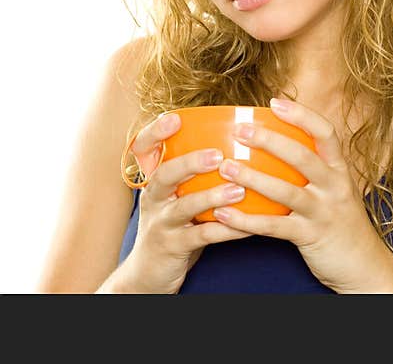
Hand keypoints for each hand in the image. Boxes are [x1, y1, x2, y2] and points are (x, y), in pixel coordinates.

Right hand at [125, 113, 252, 293]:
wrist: (148, 274)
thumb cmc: (172, 228)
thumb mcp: (174, 199)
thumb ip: (193, 176)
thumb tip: (235, 147)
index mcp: (153, 181)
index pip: (144, 149)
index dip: (156, 132)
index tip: (175, 118)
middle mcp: (153, 198)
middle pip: (164, 174)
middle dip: (190, 163)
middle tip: (218, 155)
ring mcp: (161, 223)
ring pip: (183, 207)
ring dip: (212, 197)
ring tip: (238, 190)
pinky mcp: (172, 247)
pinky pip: (201, 237)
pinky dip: (226, 230)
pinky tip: (248, 226)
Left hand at [211, 97, 392, 292]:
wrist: (364, 267)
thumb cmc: (338, 220)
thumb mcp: (333, 189)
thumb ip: (311, 168)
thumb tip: (271, 141)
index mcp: (339, 170)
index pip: (326, 133)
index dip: (302, 115)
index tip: (274, 102)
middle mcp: (335, 187)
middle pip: (303, 157)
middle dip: (270, 141)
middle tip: (240, 131)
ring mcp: (324, 212)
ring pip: (286, 192)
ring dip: (253, 178)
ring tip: (225, 168)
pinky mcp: (311, 237)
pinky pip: (275, 227)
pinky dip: (246, 220)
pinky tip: (222, 214)